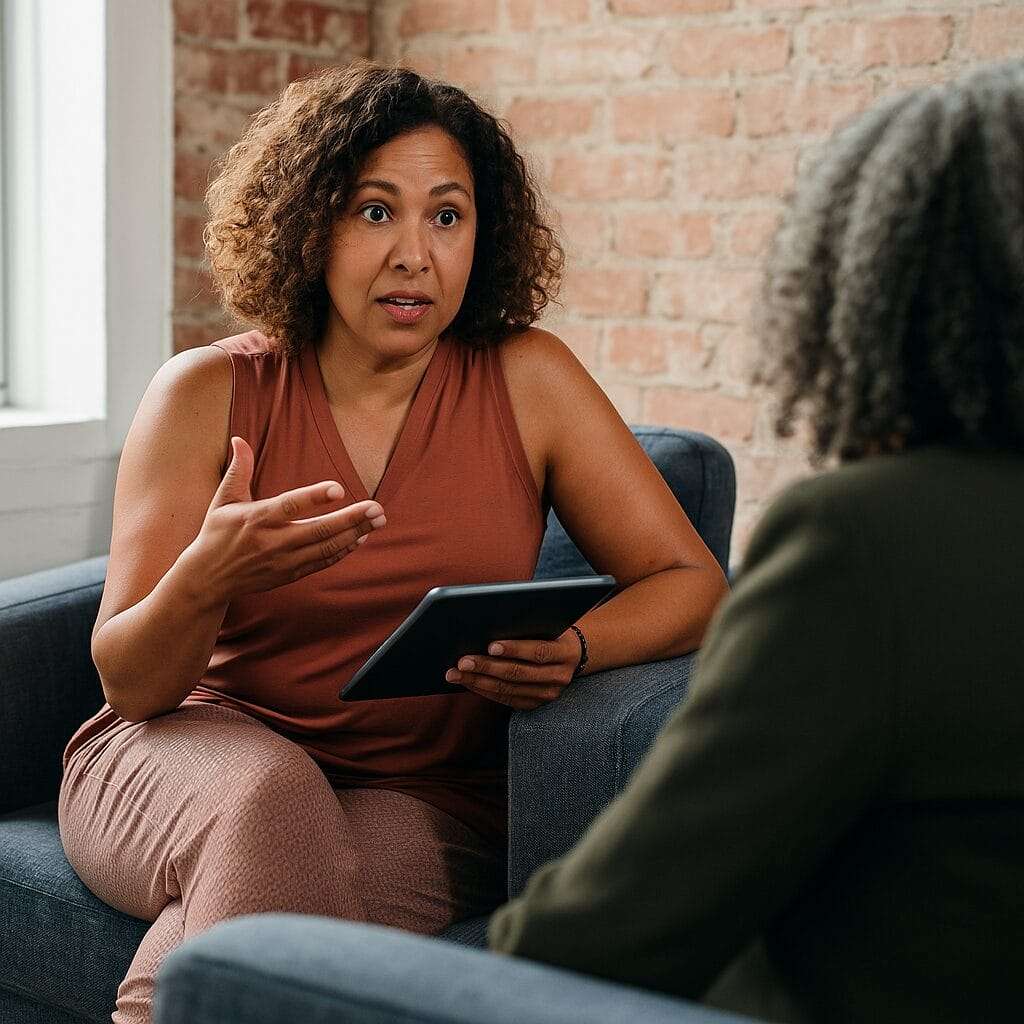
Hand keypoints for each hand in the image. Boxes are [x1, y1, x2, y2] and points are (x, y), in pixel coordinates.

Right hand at [189, 435, 387, 601]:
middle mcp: (272, 542)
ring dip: (354, 534)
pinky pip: (322, 562)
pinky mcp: (290, 575)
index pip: (290, 506)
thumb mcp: (223, 499)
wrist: (208, 578)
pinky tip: (360, 537)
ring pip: (325, 548)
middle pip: (317, 531)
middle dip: (350, 519)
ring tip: (378, 520)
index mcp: (256, 519)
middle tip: (377, 508)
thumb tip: (240, 438)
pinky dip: (343, 551)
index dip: (314, 498)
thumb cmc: (217, 533)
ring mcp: (283, 561)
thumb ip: (238, 470)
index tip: (339, 488)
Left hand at [445, 630, 581, 709]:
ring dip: (479, 681)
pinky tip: (468, 681)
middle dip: (487, 667)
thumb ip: (527, 625)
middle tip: (463, 661)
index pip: (538, 652)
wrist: (570, 655)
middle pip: (519, 674)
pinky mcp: (535, 703)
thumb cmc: (550, 631)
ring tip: (456, 673)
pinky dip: (484, 690)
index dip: (515, 649)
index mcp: (565, 652)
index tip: (490, 646)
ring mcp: (547, 694)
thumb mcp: (547, 624)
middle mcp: (559, 676)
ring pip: (509, 689)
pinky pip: (506, 699)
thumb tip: (489, 624)